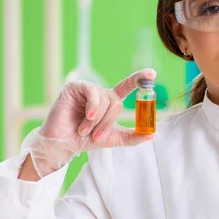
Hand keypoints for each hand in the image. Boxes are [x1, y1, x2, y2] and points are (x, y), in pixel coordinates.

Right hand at [26, 69, 155, 177]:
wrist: (64, 144)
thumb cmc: (86, 140)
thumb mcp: (114, 138)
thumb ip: (133, 136)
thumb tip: (154, 135)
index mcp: (110, 101)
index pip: (127, 86)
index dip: (139, 79)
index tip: (152, 74)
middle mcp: (100, 93)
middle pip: (116, 102)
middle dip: (107, 122)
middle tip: (96, 136)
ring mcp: (87, 89)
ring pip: (104, 100)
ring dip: (96, 120)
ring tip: (84, 130)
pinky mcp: (75, 87)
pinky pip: (93, 93)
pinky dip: (92, 108)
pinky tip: (87, 117)